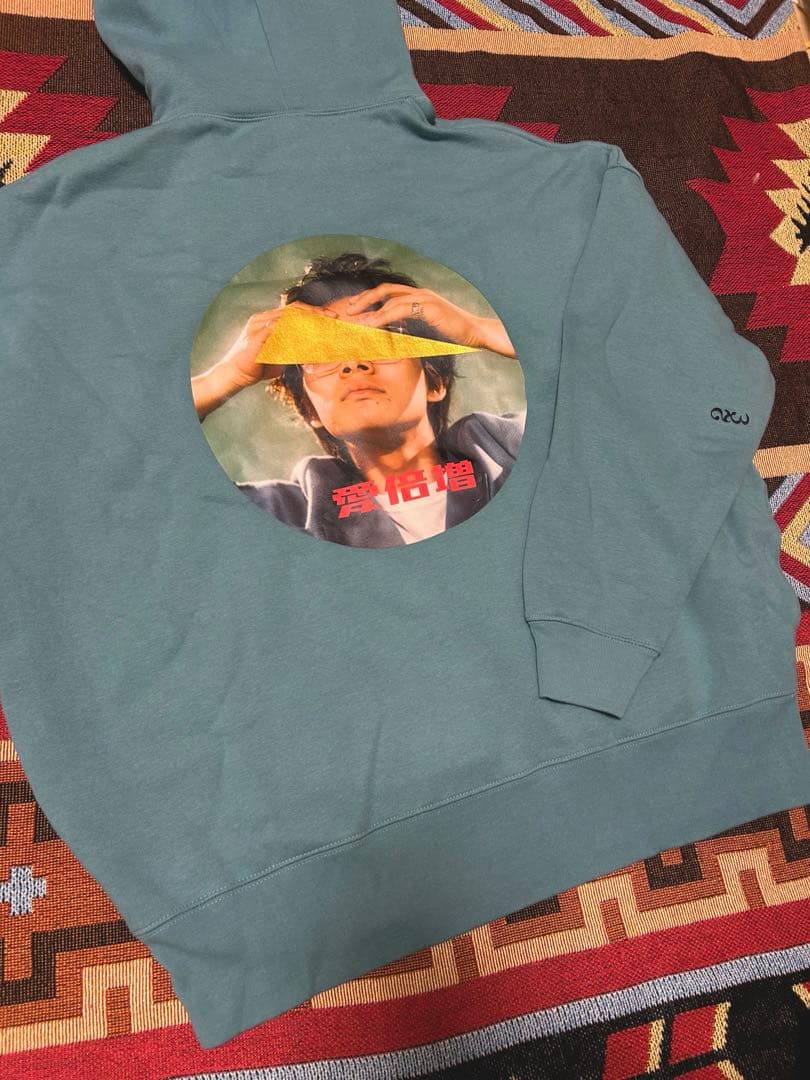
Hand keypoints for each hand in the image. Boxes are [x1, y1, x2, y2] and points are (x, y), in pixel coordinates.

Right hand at [192, 301, 339, 419]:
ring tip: (325, 327)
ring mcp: (258, 326)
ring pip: (288, 318)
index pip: (294, 310)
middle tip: (333, 317)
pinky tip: (308, 339)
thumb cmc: (256, 367)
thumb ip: (293, 351)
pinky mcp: (256, 337)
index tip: (331, 317)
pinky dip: (294, 334)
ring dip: (308, 322)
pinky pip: (279, 331)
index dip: (313, 311)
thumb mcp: (279, 357)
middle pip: (294, 310)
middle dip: (315, 312)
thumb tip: (312, 354)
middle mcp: (263, 318)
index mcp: (268, 320)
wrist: (234, 376)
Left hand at [342, 284, 516, 357]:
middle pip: (384, 290)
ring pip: (389, 299)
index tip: (354, 309)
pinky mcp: (429, 306)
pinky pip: (400, 309)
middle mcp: (419, 292)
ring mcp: (424, 297)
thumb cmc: (454, 334)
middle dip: (363, 299)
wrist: (476, 333)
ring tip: (354, 320)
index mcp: (418, 296)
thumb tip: (395, 334)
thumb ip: (412, 326)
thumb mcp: (428, 329)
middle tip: (347, 311)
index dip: (369, 299)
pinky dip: (383, 316)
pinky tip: (372, 325)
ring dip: (369, 308)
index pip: (388, 293)